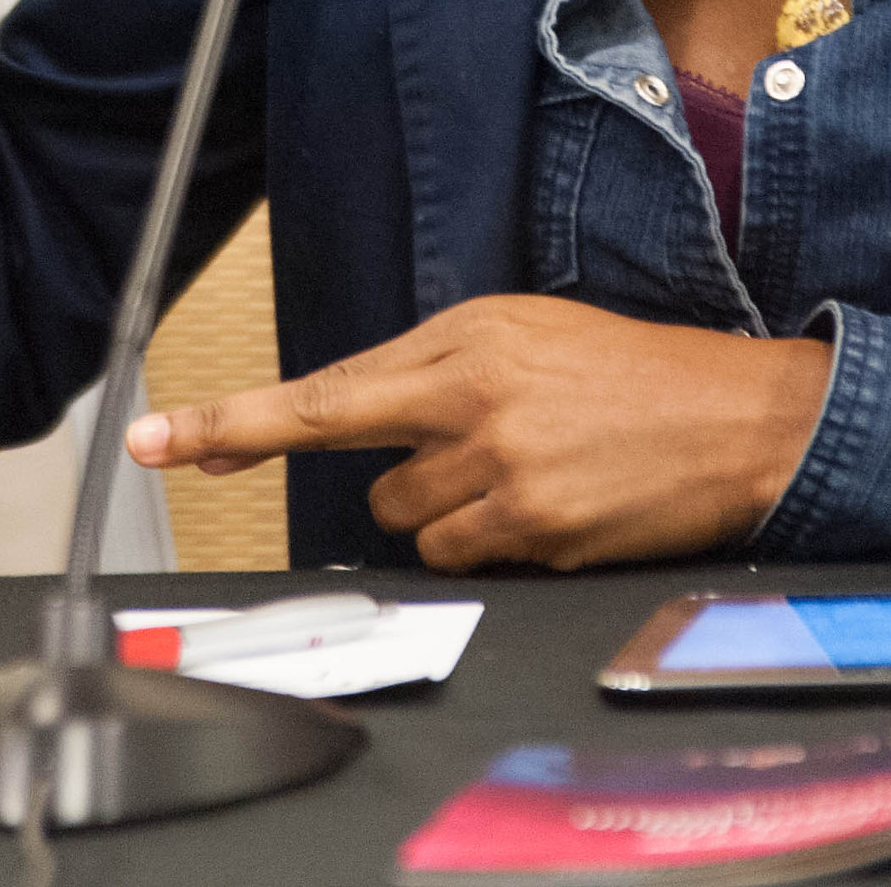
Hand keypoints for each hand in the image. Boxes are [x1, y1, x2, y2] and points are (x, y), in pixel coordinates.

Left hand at [126, 296, 833, 570]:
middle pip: (363, 477)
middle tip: (476, 453)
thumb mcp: (526, 333)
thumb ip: (435, 369)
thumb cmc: (631, 372)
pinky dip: (493, 541)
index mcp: (464, 341)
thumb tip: (361, 417)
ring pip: (409, 525)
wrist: (740, 419)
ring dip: (452, 510)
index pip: (321, 395)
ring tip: (532, 471)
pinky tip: (552, 504)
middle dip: (405, 472)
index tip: (150, 442)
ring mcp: (504, 477)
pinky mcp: (536, 535)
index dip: (227, 425)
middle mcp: (473, 406)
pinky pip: (465, 558)